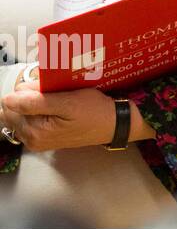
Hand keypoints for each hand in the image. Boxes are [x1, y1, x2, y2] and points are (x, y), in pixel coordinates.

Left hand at [0, 86, 117, 150]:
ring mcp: (36, 140)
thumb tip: (7, 99)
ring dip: (33, 104)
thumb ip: (35, 102)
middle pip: (12, 111)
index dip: (26, 91)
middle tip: (53, 93)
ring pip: (20, 114)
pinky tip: (55, 108)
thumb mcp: (68, 102)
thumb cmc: (95, 111)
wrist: (114, 124)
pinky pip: (29, 120)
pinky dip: (38, 111)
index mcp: (34, 132)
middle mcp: (31, 139)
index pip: (10, 104)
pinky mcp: (43, 138)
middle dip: (28, 98)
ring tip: (56, 100)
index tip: (47, 88)